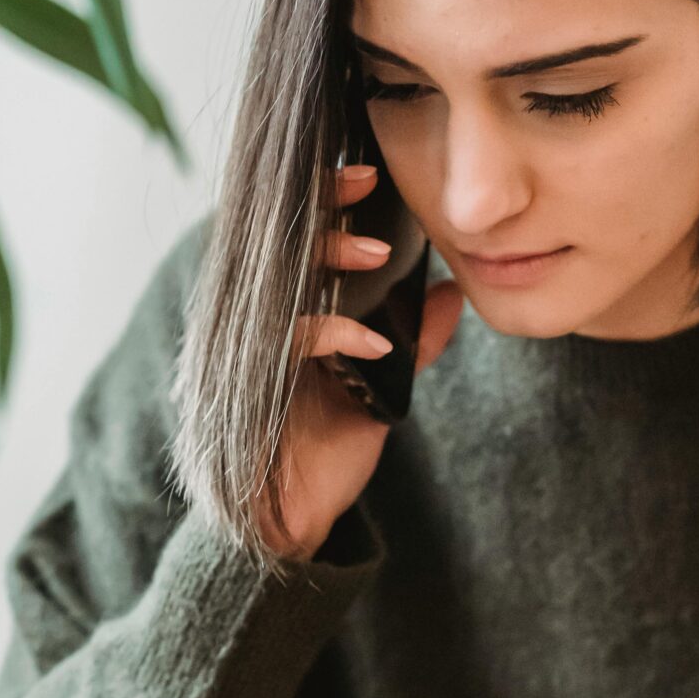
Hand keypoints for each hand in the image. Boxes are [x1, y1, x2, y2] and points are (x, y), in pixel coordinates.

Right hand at [253, 161, 463, 560]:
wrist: (290, 522)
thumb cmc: (323, 451)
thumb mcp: (380, 388)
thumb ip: (412, 339)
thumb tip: (450, 293)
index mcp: (282, 311)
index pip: (293, 236)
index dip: (323, 199)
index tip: (369, 175)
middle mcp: (256, 321)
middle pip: (276, 239)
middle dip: (320, 204)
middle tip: (366, 183)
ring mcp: (248, 350)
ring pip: (277, 278)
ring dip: (329, 260)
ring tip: (380, 255)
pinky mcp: (250, 384)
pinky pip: (288, 342)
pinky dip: (335, 335)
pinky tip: (374, 344)